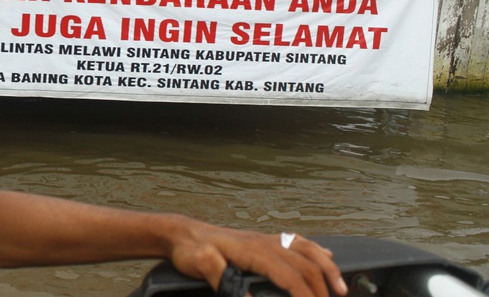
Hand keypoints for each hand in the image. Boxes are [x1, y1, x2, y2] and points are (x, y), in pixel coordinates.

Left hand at [168, 221, 347, 296]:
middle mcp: (266, 243)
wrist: (183, 233)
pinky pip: (297, 242)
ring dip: (327, 269)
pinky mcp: (264, 240)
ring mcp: (267, 240)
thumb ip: (223, 280)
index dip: (307, 296)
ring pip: (307, 250)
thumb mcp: (201, 265)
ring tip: (341, 289)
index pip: (291, 277)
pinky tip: (326, 256)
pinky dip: (316, 251)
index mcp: (255, 251)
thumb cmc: (191, 250)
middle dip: (323, 289)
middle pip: (306, 265)